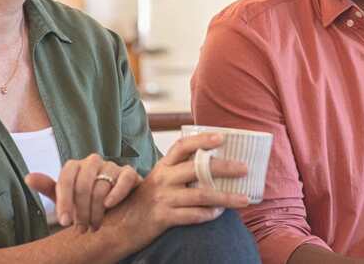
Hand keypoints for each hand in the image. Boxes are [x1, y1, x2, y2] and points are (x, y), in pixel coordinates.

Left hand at [25, 155, 141, 232]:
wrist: (114, 204)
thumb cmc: (85, 201)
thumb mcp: (65, 197)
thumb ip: (48, 188)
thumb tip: (28, 178)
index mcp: (75, 166)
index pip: (66, 179)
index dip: (64, 201)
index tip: (64, 222)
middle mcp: (92, 161)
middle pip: (83, 184)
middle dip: (81, 210)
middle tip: (81, 228)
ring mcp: (111, 166)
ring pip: (102, 184)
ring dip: (96, 210)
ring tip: (94, 225)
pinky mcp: (128, 173)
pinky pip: (124, 178)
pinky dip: (117, 192)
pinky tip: (109, 205)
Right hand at [102, 133, 249, 249]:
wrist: (118, 226)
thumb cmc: (143, 201)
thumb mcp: (157, 180)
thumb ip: (178, 172)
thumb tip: (211, 167)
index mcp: (162, 166)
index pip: (183, 146)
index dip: (202, 139)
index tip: (222, 137)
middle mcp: (162, 179)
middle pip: (197, 168)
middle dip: (223, 167)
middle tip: (244, 168)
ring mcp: (163, 198)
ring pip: (200, 195)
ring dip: (225, 197)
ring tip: (244, 199)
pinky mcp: (163, 218)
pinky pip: (191, 216)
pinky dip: (208, 215)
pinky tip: (220, 214)